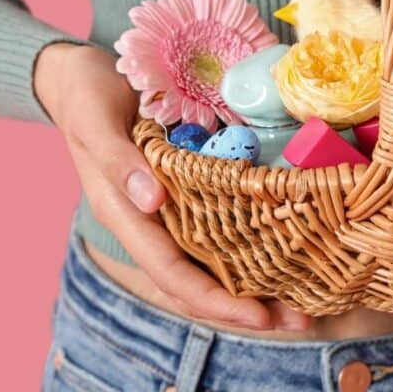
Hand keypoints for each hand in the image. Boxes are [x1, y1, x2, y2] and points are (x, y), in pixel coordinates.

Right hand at [34, 43, 309, 330]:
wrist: (82, 75)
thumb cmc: (86, 96)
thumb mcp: (95, 120)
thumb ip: (118, 160)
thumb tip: (153, 201)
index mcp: (127, 216)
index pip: (174, 274)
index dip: (216, 300)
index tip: (259, 315)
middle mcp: (153, 222)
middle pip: (202, 282)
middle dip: (249, 307)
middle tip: (304, 319)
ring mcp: (174, 209)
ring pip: (218, 262)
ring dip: (261, 284)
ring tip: (309, 298)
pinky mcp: (192, 190)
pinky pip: (226, 228)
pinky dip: (258, 244)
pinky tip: (293, 249)